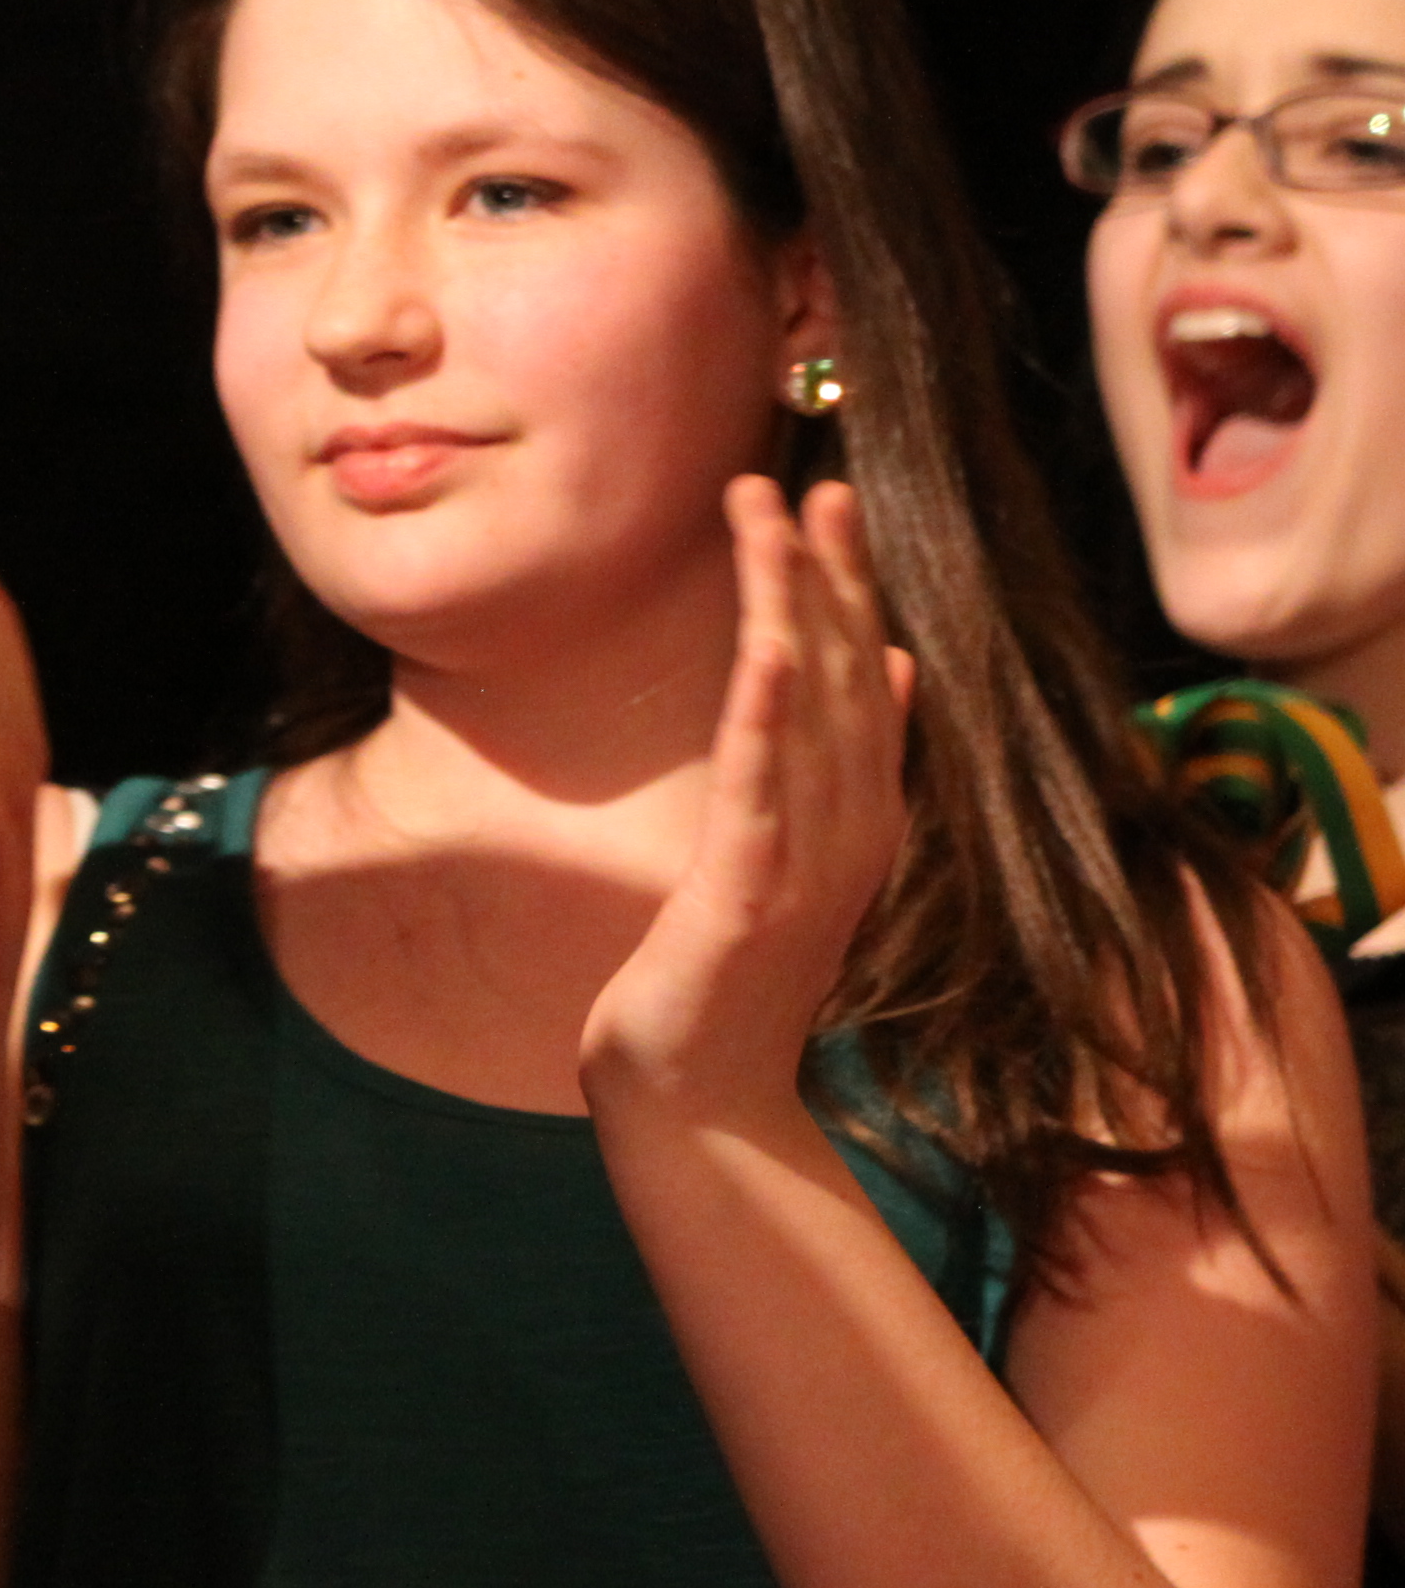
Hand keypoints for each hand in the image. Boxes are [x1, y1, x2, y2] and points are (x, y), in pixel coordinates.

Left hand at [580, 479, 913, 1123]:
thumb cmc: (733, 983)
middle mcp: (844, 832)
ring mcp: (801, 862)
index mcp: (853, 822)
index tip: (832, 507)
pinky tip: (765, 650)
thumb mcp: (795, 861)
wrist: (704, 1104)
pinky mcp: (747, 892)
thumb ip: (839, 771)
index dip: (849, 593)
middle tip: (816, 483)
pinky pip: (760, 787)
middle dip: (830, 578)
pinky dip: (765, 716)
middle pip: (843, 681)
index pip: (857, 686)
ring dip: (795, 611)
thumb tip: (884, 671)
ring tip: (781, 523)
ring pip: (804, 712)